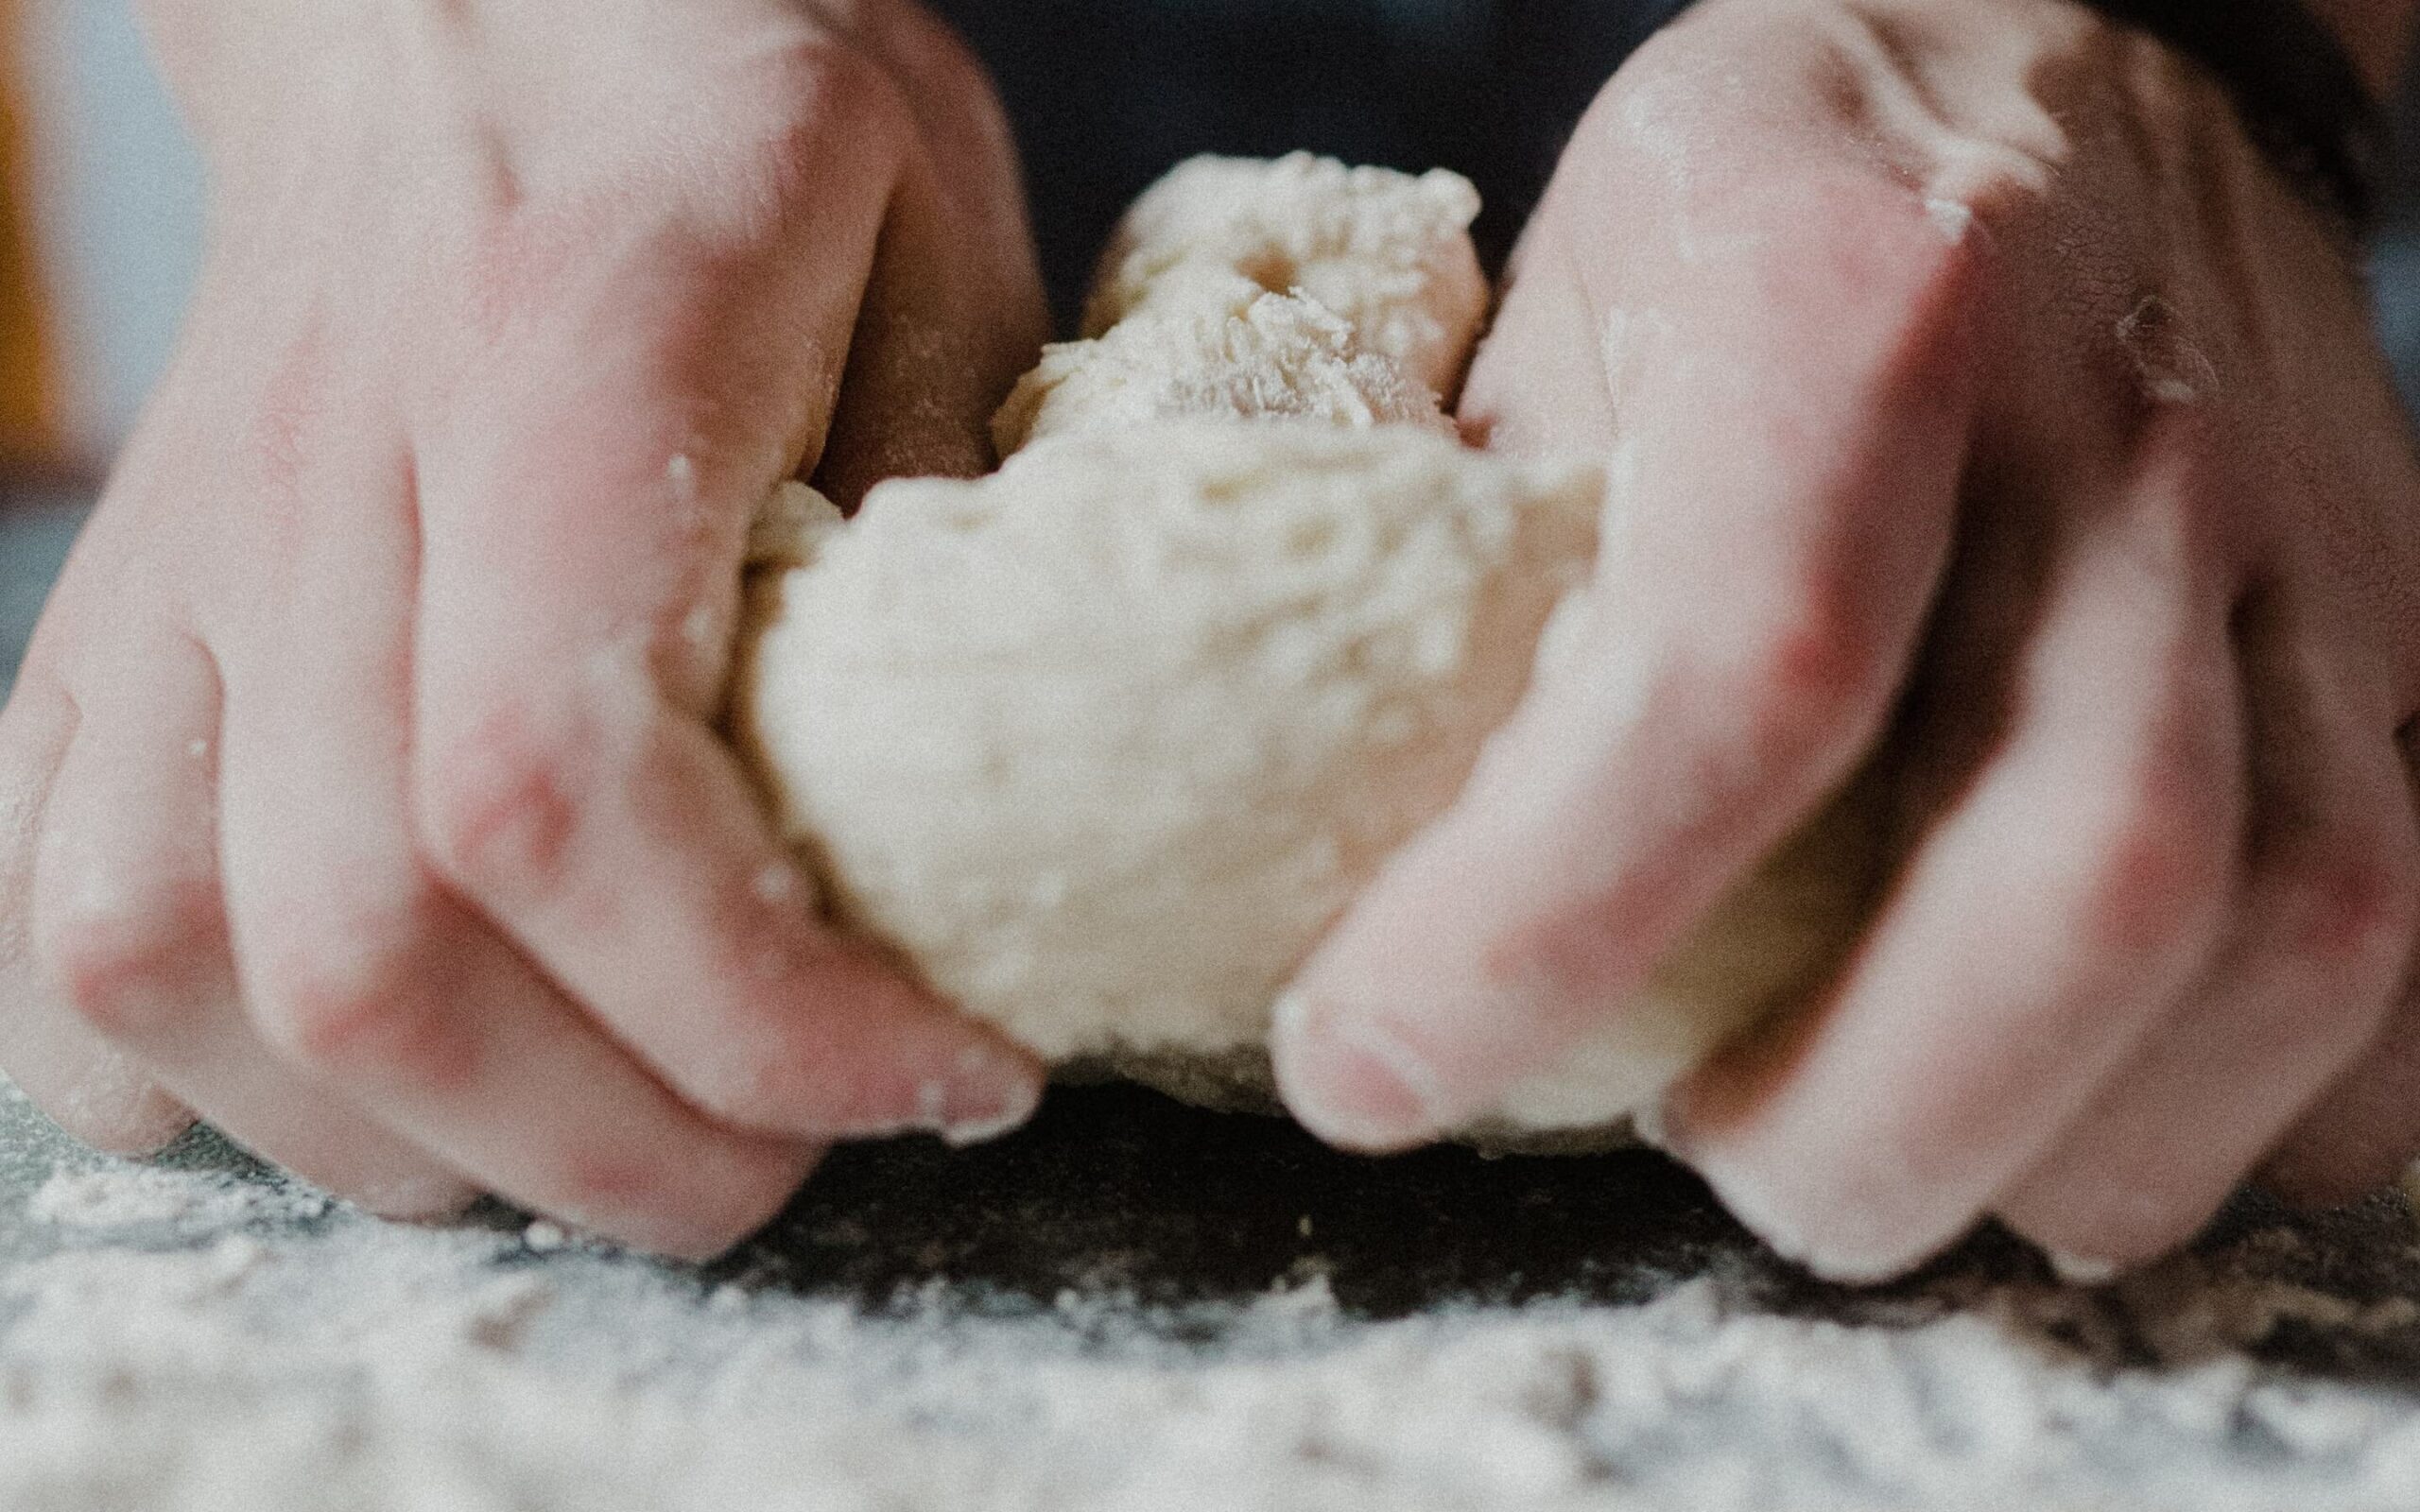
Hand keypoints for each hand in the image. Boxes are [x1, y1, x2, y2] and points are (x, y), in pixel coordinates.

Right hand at [0, 0, 1048, 1255]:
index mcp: (556, 359)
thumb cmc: (725, 108)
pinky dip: (210, 1075)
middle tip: (806, 1146)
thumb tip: (973, 803)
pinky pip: (56, 936)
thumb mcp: (936, 232)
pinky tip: (391, 1068)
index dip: (759, 1012)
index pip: (560, 789)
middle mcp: (321, 484)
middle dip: (625, 1145)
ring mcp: (180, 569)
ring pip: (174, 976)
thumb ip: (961, 496)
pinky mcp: (112, 635)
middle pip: (367, 951)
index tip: (952, 1073)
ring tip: (627, 1122)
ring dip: (428, 1144)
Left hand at [1273, 0, 2419, 1280]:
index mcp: (1853, 305)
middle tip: (1703, 1161)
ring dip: (2064, 1145)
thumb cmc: (1773, 191)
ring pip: (2299, 934)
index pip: (1740, 672)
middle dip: (1864, 1120)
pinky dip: (2263, 1108)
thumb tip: (1353, 848)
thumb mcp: (1560, 308)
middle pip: (2089, 871)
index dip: (1541, 924)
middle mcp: (2119, 424)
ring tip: (1874, 1156)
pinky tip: (2084, 1117)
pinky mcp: (2401, 621)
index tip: (1368, 1069)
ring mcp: (2304, 532)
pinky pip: (2414, 948)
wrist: (2073, 29)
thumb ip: (1481, 562)